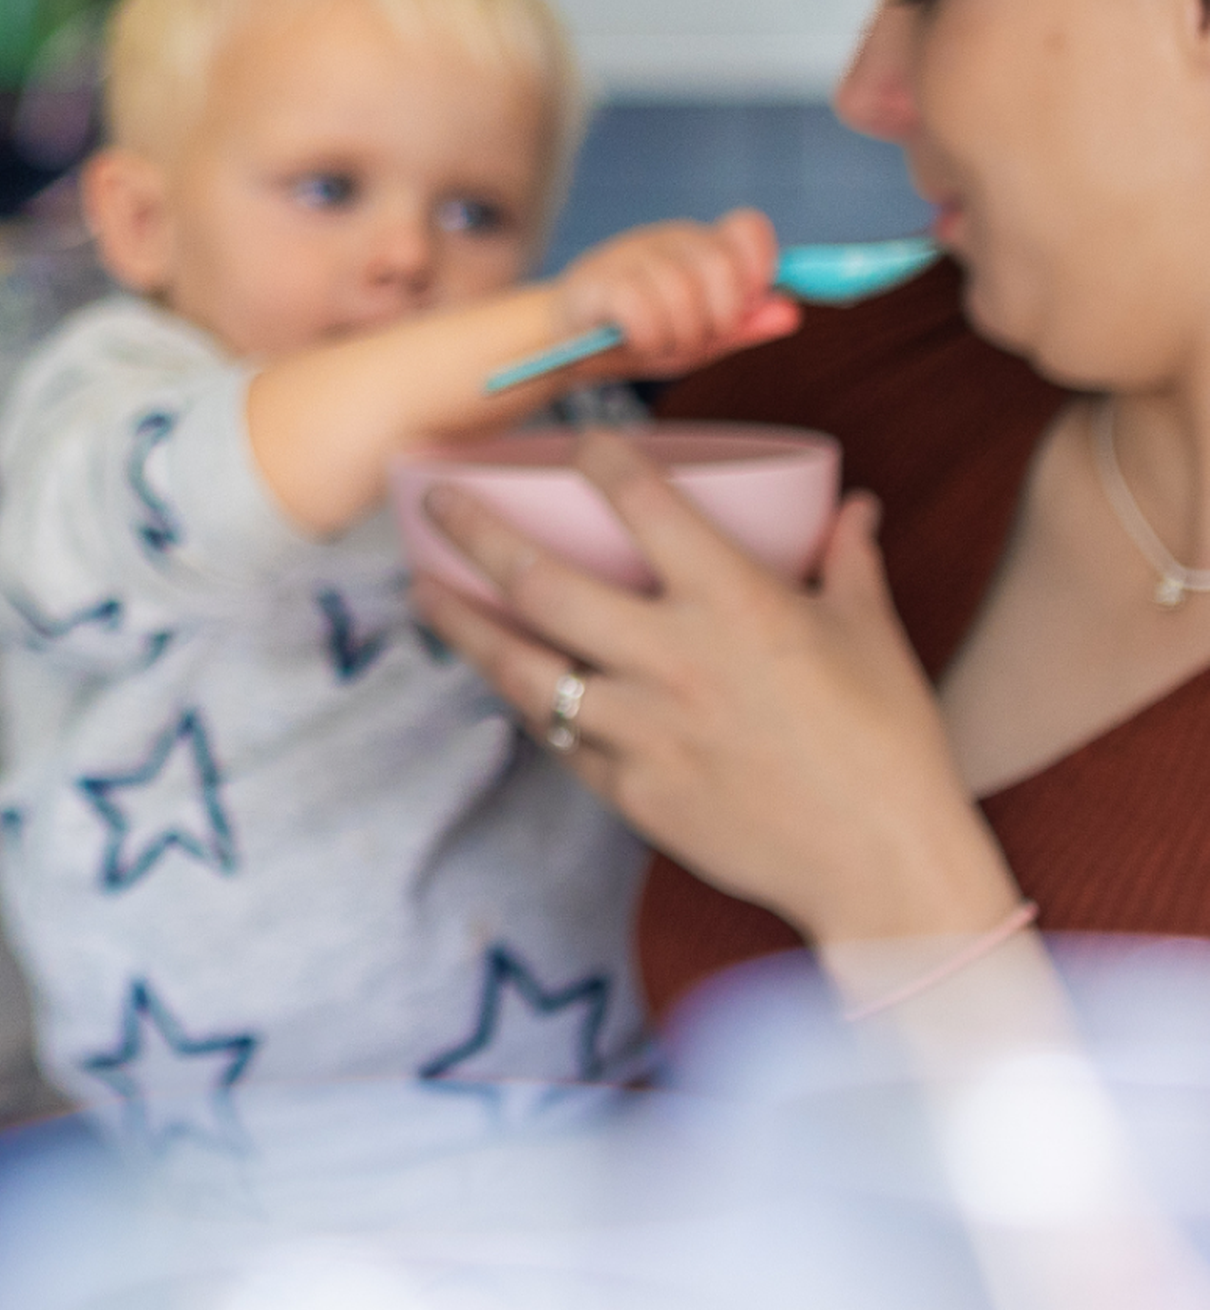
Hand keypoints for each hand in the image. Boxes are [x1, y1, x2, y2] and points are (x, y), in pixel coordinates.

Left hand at [410, 435, 1017, 945]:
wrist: (885, 869)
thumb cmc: (889, 745)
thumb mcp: (872, 637)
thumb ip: (847, 561)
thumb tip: (851, 505)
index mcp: (735, 605)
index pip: (645, 506)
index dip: (602, 460)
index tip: (579, 441)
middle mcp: (672, 659)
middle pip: (539, 580)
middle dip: (474, 531)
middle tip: (435, 499)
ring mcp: (640, 729)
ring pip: (518, 664)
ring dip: (460, 621)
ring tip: (420, 587)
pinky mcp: (627, 791)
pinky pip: (556, 736)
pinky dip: (523, 702)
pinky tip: (495, 677)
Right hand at [543, 210, 799, 380]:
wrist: (564, 347)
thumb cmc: (638, 337)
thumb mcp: (701, 338)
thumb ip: (743, 326)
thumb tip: (790, 311)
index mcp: (698, 244)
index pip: (747, 229)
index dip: (759, 267)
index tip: (746, 305)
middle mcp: (667, 239)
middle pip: (721, 266)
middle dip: (720, 318)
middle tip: (700, 339)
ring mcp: (630, 254)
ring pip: (683, 294)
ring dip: (680, 337)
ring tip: (661, 347)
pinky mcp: (598, 280)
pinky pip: (642, 310)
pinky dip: (648, 338)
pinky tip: (636, 342)